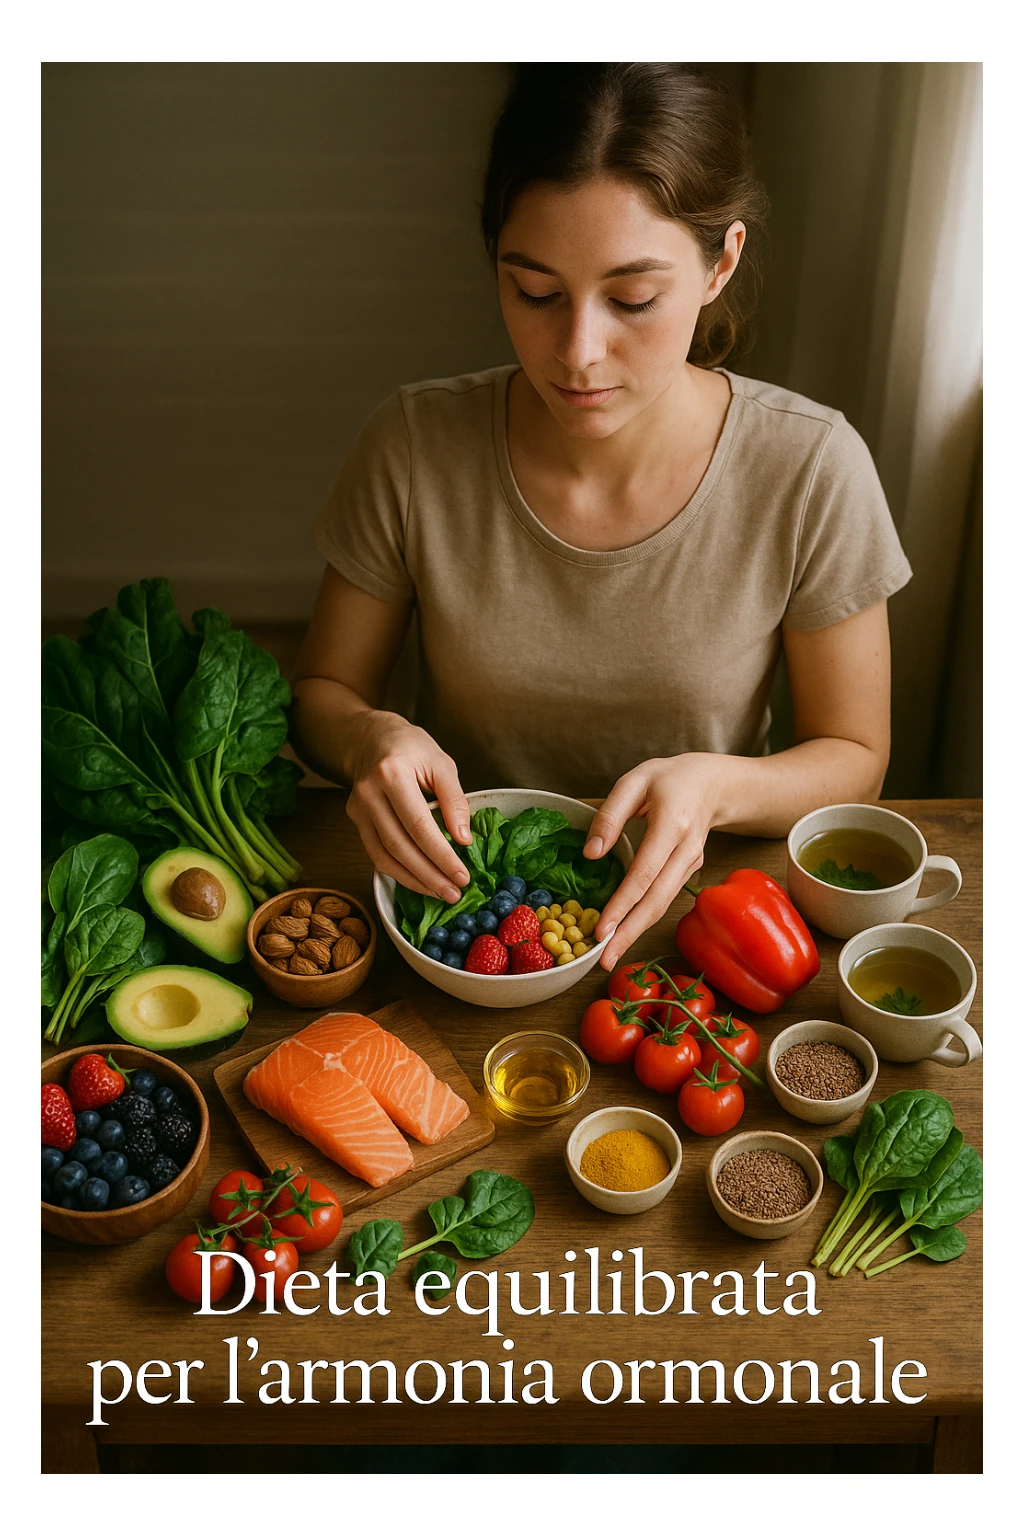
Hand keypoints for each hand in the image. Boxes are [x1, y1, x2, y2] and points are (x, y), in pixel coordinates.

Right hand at [345, 711, 471, 902]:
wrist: (371, 738)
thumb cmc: (411, 747)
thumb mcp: (441, 763)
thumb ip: (454, 800)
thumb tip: (463, 839)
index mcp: (392, 774)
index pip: (419, 825)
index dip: (441, 855)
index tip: (462, 875)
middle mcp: (369, 794)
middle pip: (400, 846)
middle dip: (430, 875)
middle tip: (454, 893)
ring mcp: (357, 809)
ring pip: (384, 856)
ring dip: (414, 880)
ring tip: (441, 893)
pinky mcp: (355, 820)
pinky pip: (376, 854)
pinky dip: (399, 872)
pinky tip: (421, 882)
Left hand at [584, 754, 724, 970]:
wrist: (714, 783)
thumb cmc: (668, 779)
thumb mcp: (634, 781)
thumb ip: (610, 815)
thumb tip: (591, 854)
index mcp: (672, 824)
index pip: (645, 873)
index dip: (623, 904)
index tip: (602, 930)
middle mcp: (686, 849)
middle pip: (658, 900)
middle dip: (630, 932)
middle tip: (604, 960)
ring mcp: (692, 863)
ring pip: (664, 904)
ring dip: (637, 931)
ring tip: (610, 954)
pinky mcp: (690, 870)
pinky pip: (665, 897)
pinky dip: (645, 917)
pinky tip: (625, 931)